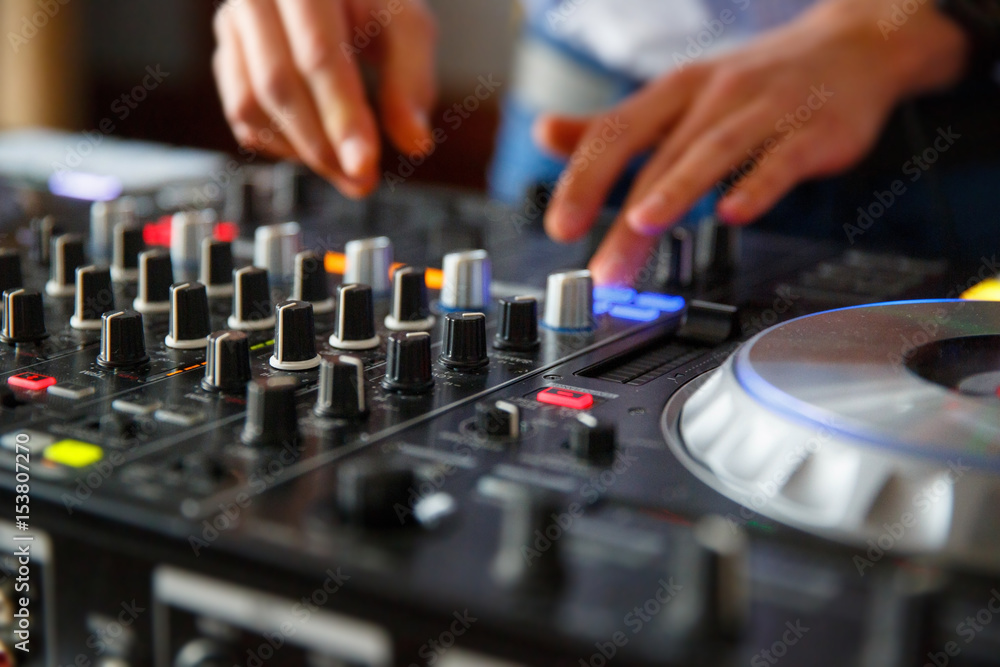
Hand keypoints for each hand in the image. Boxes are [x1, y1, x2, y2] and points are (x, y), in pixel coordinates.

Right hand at [213, 0, 437, 197]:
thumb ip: (411, 83)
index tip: (364, 165)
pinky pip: (241, 115)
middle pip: (277, 83)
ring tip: (346, 167)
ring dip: (300, 150)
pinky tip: (318, 146)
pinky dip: (280, 144)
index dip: (341, 116)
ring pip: (251, 103)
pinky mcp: (227, 57)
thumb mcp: (407, 28)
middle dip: (322, 144)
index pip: (318, 54)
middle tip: (362, 179)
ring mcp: (233, 27)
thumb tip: (415, 143)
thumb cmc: (373, 3)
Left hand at [535, 0, 969, 284]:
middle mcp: (716, 95)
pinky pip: (783, 160)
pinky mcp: (816, 132)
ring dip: (677, 189)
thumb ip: (614, 125)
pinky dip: (758, 186)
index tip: (560, 227)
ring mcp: (767, 110)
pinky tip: (735, 215)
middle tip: (603, 269)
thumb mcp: (677, 96)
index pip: (616, 132)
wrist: (854, 47)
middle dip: (625, 217)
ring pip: (714, 151)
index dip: (584, 179)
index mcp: (675, 91)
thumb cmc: (755, 82)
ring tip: (644, 225)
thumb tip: (546, 134)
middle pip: (661, 158)